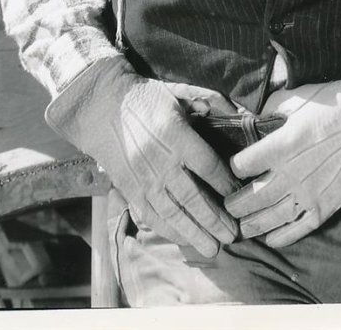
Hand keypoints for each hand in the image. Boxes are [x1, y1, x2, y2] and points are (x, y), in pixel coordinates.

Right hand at [46, 58, 241, 255]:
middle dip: (214, 219)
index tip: (239, 194)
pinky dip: (167, 230)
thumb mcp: (178, 92)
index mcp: (175, 134)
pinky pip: (149, 214)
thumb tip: (239, 110)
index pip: (207, 164)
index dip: (225, 182)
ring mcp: (142, 177)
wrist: (101, 106)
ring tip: (212, 247)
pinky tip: (182, 239)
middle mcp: (159, 160)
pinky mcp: (128, 188)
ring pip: (171, 212)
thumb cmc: (145, 98)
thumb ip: (209, 101)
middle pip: (192, 196)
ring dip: (193, 232)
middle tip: (232, 235)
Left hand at [225, 66, 340, 246]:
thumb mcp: (299, 96)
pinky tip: (271, 239)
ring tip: (241, 228)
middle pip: (253, 197)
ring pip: (272, 217)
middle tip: (226, 208)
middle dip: (235, 205)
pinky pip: (299, 228)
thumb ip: (271, 108)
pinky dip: (282, 237)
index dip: (234, 167)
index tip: (232, 168)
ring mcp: (309, 193)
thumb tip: (252, 115)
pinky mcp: (326, 205)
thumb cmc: (338, 103)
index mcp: (281, 145)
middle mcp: (290, 174)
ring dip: (253, 225)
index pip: (243, 165)